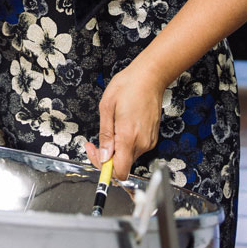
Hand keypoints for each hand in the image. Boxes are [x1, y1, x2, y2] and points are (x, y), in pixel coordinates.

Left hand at [85, 57, 164, 179]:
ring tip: (111, 127)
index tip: (95, 153)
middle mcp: (142, 142)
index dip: (104, 168)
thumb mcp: (107, 107)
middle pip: (122, 164)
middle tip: (95, 141)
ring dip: (117, 149)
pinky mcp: (152, 137)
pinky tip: (122, 125)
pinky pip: (136, 147)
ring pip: (128, 156)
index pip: (119, 171)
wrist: (150, 76)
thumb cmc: (128, 86)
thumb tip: (104, 156)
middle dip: (107, 156)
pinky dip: (126, 142)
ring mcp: (149, 140)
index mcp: (129, 136)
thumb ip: (105, 135)